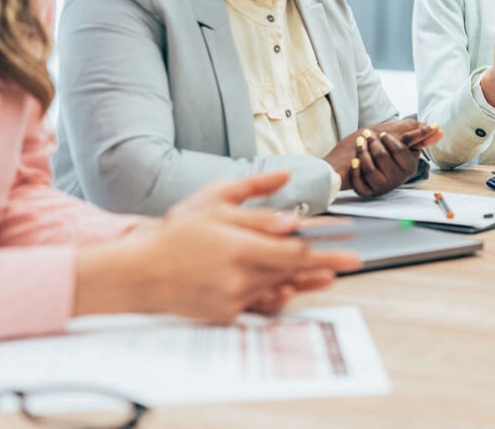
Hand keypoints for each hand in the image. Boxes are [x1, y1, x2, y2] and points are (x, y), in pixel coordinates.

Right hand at [74, 173, 359, 323]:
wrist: (142, 272)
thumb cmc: (178, 232)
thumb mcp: (214, 200)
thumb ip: (254, 193)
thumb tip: (287, 181)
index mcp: (238, 246)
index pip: (293, 250)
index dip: (324, 247)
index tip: (347, 244)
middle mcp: (239, 277)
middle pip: (293, 271)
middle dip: (324, 264)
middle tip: (353, 261)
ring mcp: (232, 299)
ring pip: (280, 287)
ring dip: (305, 280)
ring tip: (327, 276)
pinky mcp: (226, 314)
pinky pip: (259, 303)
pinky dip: (276, 294)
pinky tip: (289, 288)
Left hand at [324, 119, 441, 194]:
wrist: (352, 160)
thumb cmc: (377, 147)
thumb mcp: (397, 137)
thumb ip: (417, 134)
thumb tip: (439, 129)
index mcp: (408, 167)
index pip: (400, 151)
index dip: (389, 140)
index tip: (381, 133)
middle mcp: (397, 179)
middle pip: (383, 157)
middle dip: (372, 143)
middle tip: (365, 135)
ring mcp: (382, 187)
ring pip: (370, 169)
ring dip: (361, 153)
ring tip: (358, 144)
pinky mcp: (368, 192)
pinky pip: (360, 182)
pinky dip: (355, 169)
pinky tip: (354, 160)